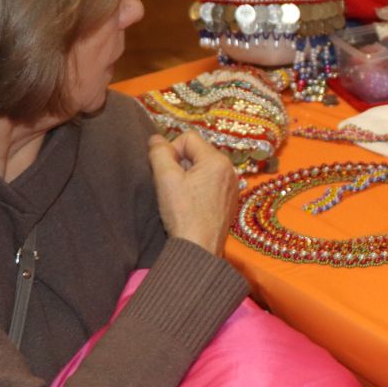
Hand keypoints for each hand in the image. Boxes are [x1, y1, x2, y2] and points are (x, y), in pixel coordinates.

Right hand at [148, 132, 237, 253]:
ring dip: (187, 177)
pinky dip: (196, 189)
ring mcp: (231, 186)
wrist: (199, 249)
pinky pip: (209, 183)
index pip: (188, 138)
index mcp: (217, 160)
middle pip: (197, 152)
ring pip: (202, 168)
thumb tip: (156, 139)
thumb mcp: (166, 178)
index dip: (171, 150)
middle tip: (171, 186)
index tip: (165, 173)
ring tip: (180, 197)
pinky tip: (189, 205)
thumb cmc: (183, 213)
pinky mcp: (229, 201)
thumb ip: (159, 153)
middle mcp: (230, 170)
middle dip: (180, 164)